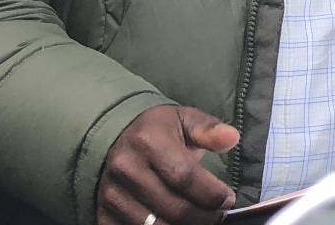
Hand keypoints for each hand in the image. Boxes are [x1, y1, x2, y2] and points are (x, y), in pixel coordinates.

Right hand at [96, 105, 239, 224]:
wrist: (117, 138)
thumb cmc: (159, 131)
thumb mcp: (186, 120)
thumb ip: (209, 130)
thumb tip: (231, 138)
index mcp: (148, 141)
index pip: (184, 177)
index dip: (211, 193)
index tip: (228, 200)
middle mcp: (126, 168)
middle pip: (173, 208)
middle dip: (204, 216)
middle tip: (218, 215)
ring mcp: (112, 194)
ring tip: (201, 219)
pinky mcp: (103, 214)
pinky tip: (176, 224)